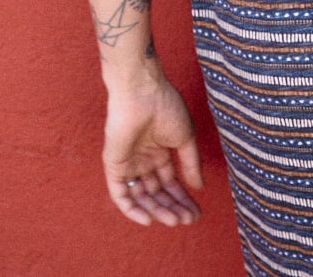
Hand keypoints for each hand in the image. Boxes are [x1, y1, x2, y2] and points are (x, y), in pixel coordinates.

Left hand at [102, 76, 203, 226]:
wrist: (143, 93)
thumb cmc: (166, 107)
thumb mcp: (185, 138)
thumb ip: (191, 164)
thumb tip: (198, 187)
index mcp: (159, 151)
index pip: (170, 182)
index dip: (183, 198)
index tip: (197, 212)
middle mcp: (143, 160)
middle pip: (157, 193)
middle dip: (173, 207)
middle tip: (187, 220)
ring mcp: (129, 164)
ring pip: (142, 197)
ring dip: (157, 210)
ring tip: (175, 220)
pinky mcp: (114, 167)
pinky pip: (120, 195)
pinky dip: (133, 210)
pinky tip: (149, 219)